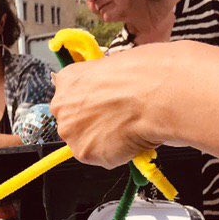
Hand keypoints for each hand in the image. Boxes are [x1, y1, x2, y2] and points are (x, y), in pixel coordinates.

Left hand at [50, 43, 178, 167]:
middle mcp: (62, 106)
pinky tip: (130, 139)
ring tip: (127, 128)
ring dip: (104, 139)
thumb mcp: (118, 62)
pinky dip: (116, 153)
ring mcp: (71, 132)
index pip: (70, 96)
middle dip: (93, 123)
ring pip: (86, 141)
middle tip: (117, 118)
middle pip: (74, 121)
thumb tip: (111, 87)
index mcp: (68, 79)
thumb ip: (104, 80)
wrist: (155, 97)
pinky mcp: (84, 153)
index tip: (102, 104)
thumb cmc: (145, 75)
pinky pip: (100, 157)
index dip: (90, 102)